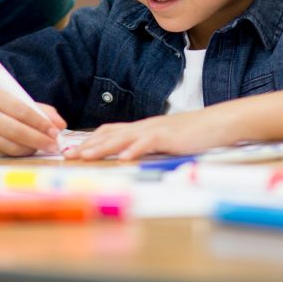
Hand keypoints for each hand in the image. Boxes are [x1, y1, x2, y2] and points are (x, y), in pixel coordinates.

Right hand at [0, 87, 66, 156]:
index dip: (40, 122)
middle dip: (39, 139)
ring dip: (32, 148)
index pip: (21, 110)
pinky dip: (21, 153)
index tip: (56, 131)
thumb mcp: (17, 100)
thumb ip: (40, 110)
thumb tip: (61, 125)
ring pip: (11, 146)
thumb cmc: (0, 107)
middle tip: (55, 145)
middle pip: (15, 130)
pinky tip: (30, 149)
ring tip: (45, 147)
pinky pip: (6, 154)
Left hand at [65, 110, 230, 160]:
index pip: (108, 132)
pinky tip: (123, 158)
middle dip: (87, 145)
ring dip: (102, 147)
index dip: (89, 141)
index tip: (71, 151)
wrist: (215, 123)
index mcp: (140, 128)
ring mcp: (154, 130)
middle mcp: (143, 127)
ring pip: (123, 137)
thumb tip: (127, 156)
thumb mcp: (163, 140)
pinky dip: (134, 150)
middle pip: (109, 134)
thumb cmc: (191, 134)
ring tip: (86, 156)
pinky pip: (147, 142)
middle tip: (67, 155)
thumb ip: (145, 145)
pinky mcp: (168, 136)